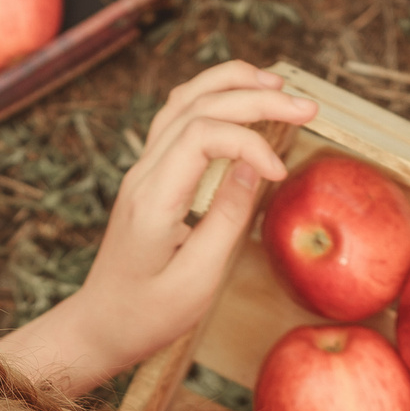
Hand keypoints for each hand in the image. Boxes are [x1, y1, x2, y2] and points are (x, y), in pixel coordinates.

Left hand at [0, 63, 316, 392]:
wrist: (101, 326)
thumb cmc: (147, 315)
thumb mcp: (196, 280)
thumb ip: (226, 220)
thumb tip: (251, 168)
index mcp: (153, 199)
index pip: (202, 135)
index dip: (249, 142)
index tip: (279, 174)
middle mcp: (143, 174)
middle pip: (197, 106)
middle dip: (255, 98)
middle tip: (308, 107)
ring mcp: (142, 171)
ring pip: (183, 101)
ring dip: (231, 85)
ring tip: (277, 86)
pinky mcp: (149, 177)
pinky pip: (176, 119)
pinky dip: (212, 98)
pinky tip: (240, 99)